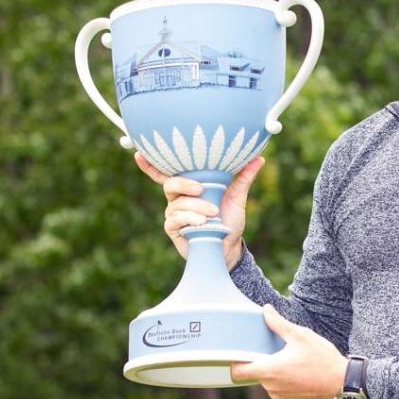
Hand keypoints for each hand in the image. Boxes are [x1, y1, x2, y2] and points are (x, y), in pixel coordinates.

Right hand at [135, 152, 264, 268]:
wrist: (229, 246)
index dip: (151, 163)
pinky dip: (189, 219)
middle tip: (201, 188)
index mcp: (189, 185)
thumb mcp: (237, 197)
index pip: (167, 171)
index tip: (139, 152)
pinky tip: (201, 222)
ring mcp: (174, 213)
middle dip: (184, 184)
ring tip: (213, 213)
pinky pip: (175, 220)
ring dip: (196, 207)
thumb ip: (243, 177)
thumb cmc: (229, 219)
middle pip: (170, 183)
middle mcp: (178, 197)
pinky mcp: (173, 229)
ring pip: (177, 203)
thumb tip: (258, 158)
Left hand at [231, 305, 347, 398]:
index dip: (235, 360)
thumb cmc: (322, 360)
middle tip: (268, 344)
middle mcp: (271, 386)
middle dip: (258, 359)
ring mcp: (280, 394)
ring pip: (265, 378)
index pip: (237, 372)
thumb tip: (266, 310)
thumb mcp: (301, 336)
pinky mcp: (289, 397)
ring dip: (270, 366)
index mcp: (270, 371)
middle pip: (252, 372)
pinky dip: (279, 374)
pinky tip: (294, 364)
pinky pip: (276, 384)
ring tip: (285, 353)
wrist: (343, 383)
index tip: (240, 348)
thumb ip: (279, 324)